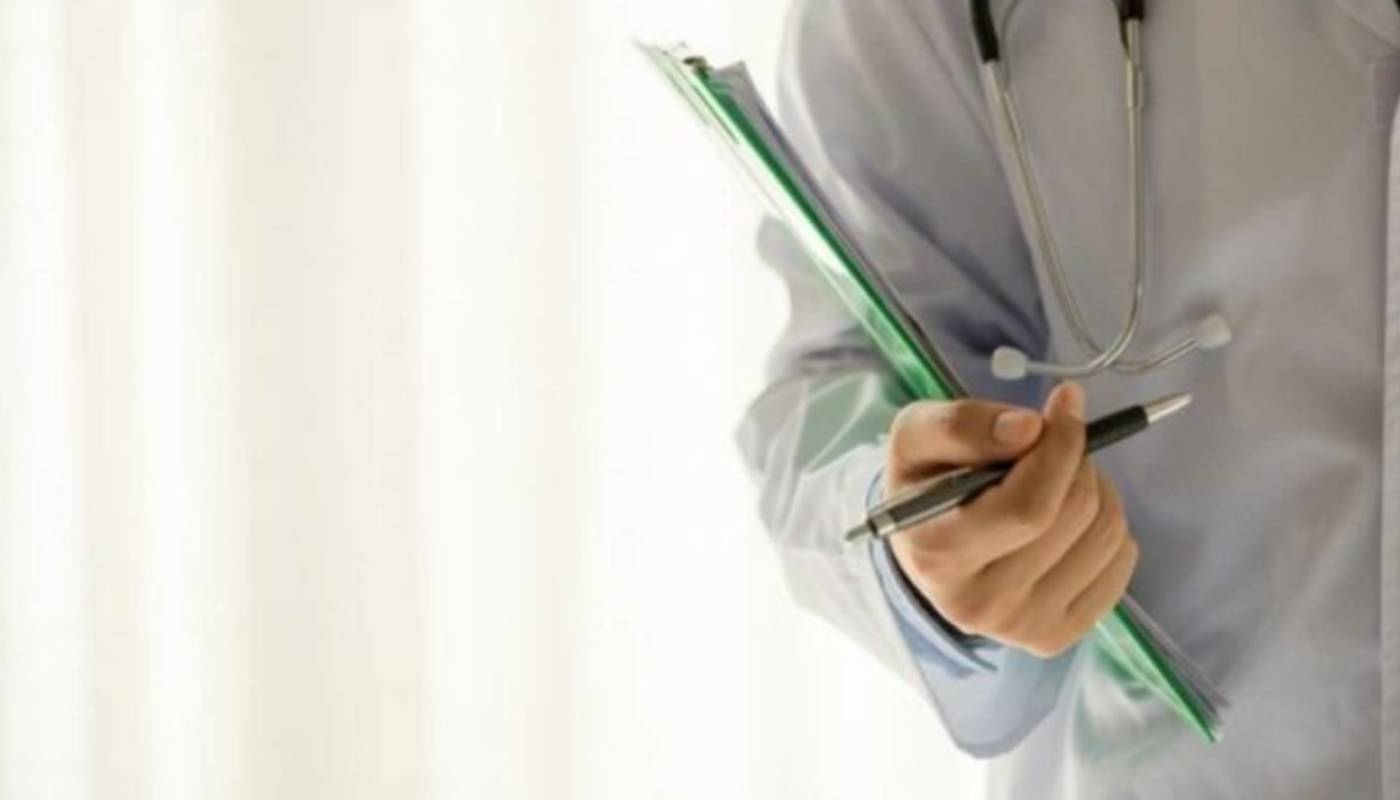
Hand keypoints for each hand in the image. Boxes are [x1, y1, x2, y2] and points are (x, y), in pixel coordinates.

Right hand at [886, 382, 1138, 657]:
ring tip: (1059, 480)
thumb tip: (1029, 427)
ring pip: (1107, 535)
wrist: (925, 548)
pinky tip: (1072, 519)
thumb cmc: (924, 486)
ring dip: (1096, 488)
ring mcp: (1022, 626)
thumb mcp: (916, 438)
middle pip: (1074, 516)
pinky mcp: (1057, 635)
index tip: (1063, 407)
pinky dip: (1108, 527)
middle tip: (1054, 444)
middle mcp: (980, 603)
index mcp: (938, 555)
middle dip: (1076, 461)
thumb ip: (961, 424)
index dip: (1060, 448)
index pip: (1029, 508)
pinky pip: (1121, 563)